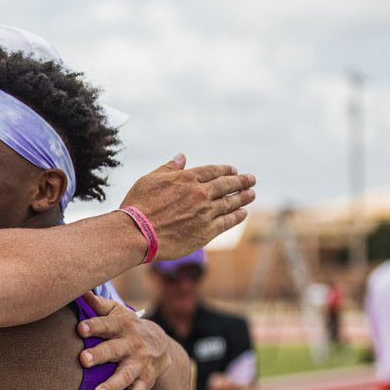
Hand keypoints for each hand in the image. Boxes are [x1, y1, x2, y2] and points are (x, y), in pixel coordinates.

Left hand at [77, 291, 170, 389]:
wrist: (160, 346)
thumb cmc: (126, 327)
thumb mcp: (116, 312)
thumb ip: (96, 304)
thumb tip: (76, 288)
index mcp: (122, 326)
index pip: (107, 324)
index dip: (94, 326)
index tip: (80, 329)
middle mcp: (131, 345)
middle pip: (114, 350)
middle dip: (100, 355)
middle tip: (83, 360)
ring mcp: (139, 365)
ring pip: (125, 375)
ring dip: (112, 385)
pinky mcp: (144, 381)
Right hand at [120, 154, 254, 260]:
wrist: (138, 233)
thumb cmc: (139, 205)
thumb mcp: (150, 180)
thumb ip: (168, 168)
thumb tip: (182, 157)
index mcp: (187, 178)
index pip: (213, 171)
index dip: (225, 170)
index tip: (234, 170)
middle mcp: (200, 193)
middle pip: (227, 184)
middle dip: (241, 181)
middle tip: (251, 179)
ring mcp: (205, 212)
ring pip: (230, 202)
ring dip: (243, 197)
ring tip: (251, 194)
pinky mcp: (207, 231)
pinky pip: (227, 222)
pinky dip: (237, 216)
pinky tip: (243, 213)